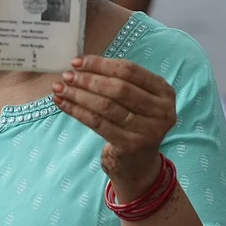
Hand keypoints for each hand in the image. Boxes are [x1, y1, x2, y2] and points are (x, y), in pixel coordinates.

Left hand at [52, 56, 177, 199]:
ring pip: (106, 106)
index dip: (102, 64)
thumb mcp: (138, 101)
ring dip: (79, 95)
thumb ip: (120, 82)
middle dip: (89, 80)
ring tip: (60, 88)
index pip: (130, 71)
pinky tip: (63, 104)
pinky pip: (98, 123)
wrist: (138, 164)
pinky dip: (77, 111)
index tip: (77, 61)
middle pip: (119, 88)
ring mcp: (148, 129)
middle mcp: (162, 110)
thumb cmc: (134, 124)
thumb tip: (82, 66)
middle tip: (67, 76)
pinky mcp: (131, 145)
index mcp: (165, 92)